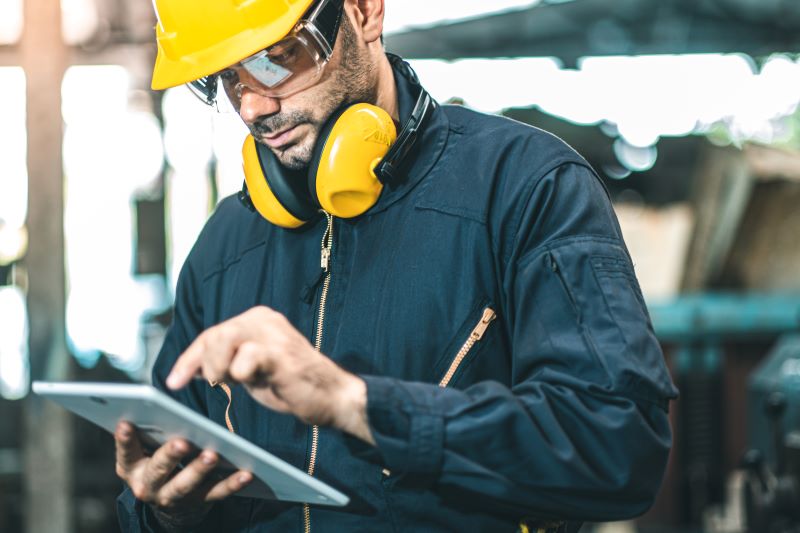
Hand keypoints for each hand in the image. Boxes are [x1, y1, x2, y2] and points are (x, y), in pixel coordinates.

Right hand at [114, 421, 251, 522]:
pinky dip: (231, 483)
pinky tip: (245, 473)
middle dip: (170, 455)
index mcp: (131, 468)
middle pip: (158, 470)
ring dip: (199, 469)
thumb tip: (155, 408)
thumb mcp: (145, 450)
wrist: (170, 503)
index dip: (125, 439)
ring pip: (185, 484)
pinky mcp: (197, 502)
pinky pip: (216, 493)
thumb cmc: (157, 461)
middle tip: (182, 442)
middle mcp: (148, 486)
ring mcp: (172, 497)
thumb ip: (148, 433)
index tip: (127, 422)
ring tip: (212, 455)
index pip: (126, 453)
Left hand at [165, 306, 374, 443]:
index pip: (212, 334)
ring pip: (223, 341)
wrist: (332, 397)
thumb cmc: (291, 384)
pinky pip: (245, 360)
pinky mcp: (281, 355)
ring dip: (219, 368)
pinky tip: (254, 381)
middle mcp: (264, 319)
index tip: (173, 381)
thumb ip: (227, 363)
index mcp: (257, 319)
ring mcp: (274, 335)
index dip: (189, 359)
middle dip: (203, 364)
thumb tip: (193, 368)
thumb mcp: (252, 370)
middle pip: (213, 335)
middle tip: (214, 384)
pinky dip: (241, 374)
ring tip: (234, 382)